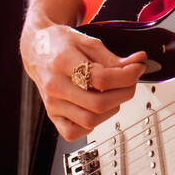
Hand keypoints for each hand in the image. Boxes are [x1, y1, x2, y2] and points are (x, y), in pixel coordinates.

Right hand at [20, 21, 148, 141]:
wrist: (37, 50)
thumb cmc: (60, 44)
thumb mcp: (88, 41)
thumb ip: (112, 58)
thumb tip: (136, 65)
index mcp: (62, 62)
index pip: (101, 78)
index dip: (126, 75)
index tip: (137, 69)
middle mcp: (55, 86)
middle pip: (98, 104)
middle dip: (124, 93)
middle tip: (130, 82)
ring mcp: (52, 104)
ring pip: (89, 121)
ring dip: (111, 109)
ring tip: (114, 93)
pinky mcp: (52, 116)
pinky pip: (74, 132)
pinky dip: (91, 124)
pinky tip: (96, 108)